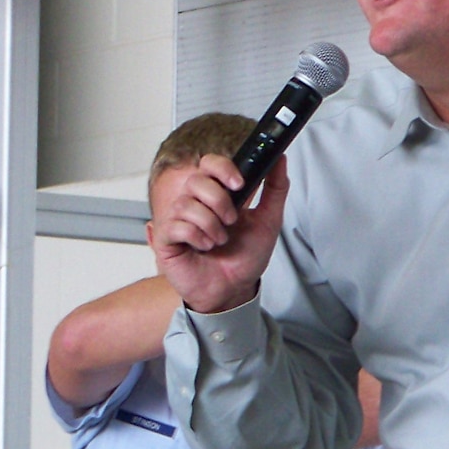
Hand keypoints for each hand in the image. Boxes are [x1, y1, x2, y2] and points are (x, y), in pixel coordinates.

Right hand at [148, 154, 286, 314]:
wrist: (234, 289)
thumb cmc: (245, 257)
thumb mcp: (268, 221)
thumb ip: (275, 189)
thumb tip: (280, 159)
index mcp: (218, 194)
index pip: (210, 164)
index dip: (222, 168)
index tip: (239, 184)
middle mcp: (196, 203)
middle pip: (196, 180)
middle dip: (219, 200)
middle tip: (232, 220)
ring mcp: (179, 219)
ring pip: (187, 204)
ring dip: (211, 224)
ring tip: (220, 240)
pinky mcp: (167, 238)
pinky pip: (177, 225)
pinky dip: (198, 237)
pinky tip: (205, 247)